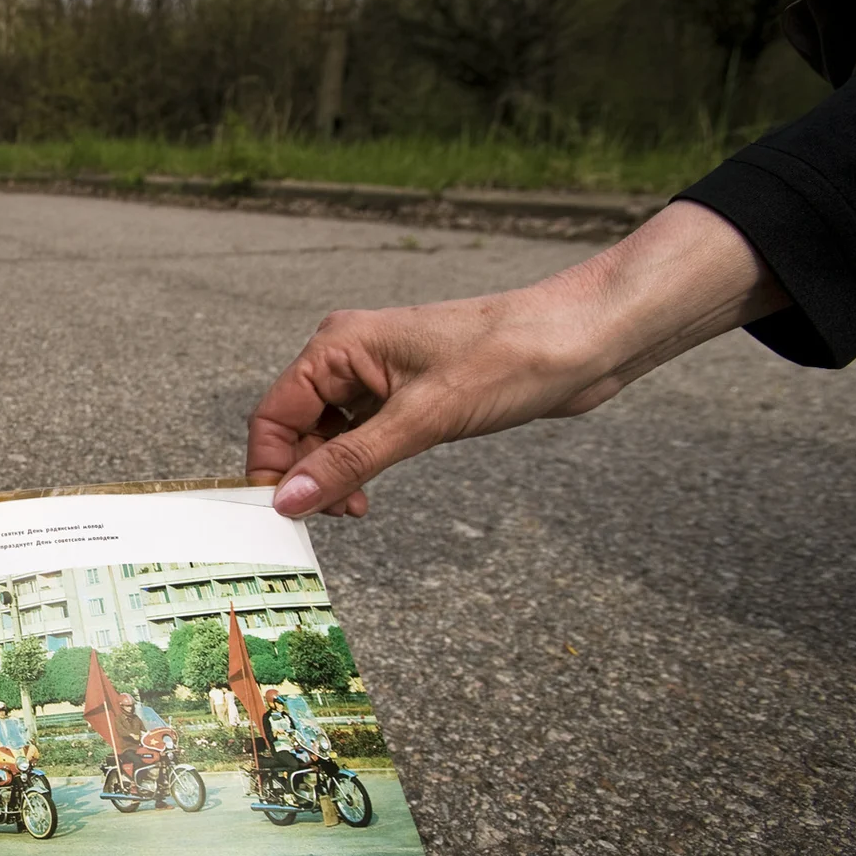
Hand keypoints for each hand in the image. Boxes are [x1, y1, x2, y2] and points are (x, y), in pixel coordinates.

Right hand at [247, 201, 789, 517]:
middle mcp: (350, 356)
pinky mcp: (408, 394)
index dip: (271, 466)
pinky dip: (360, 465)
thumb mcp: (424, 418)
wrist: (584, 339)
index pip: (273, 414)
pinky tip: (372, 490)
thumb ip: (351, 461)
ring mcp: (379, 375)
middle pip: (296, 427)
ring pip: (328, 435)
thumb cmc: (510, 358)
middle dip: (304, 475)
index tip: (283, 513)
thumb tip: (290, 499)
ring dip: (334, 474)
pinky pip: (361, 435)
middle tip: (334, 516)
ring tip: (358, 507)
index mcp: (339, 346)